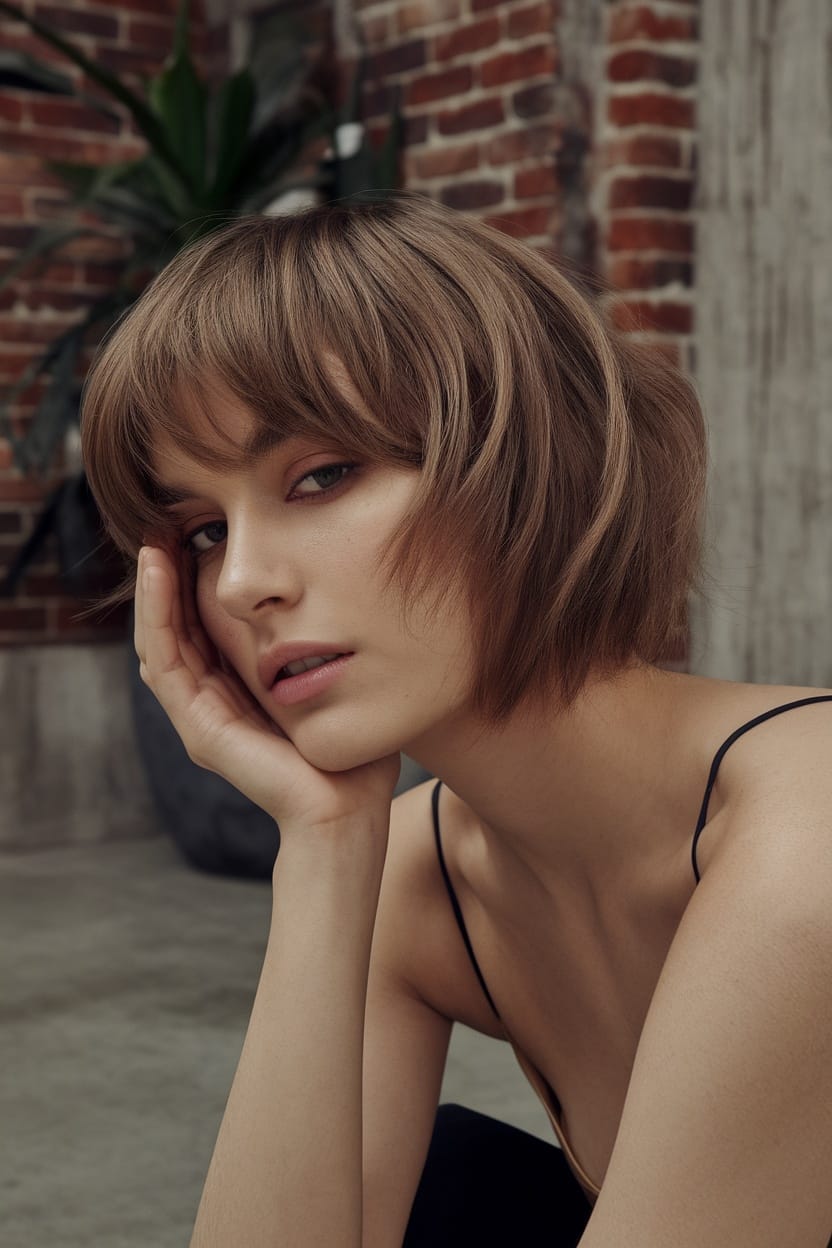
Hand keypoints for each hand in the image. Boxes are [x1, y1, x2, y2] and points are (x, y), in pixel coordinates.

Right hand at [134, 546, 399, 838]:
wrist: (349, 810)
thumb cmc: (352, 752)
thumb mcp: (331, 680)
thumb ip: (319, 644)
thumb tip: (338, 592)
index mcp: (237, 691)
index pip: (202, 626)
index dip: (193, 580)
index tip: (200, 531)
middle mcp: (211, 701)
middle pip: (175, 627)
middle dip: (168, 577)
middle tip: (166, 524)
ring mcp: (199, 716)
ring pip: (160, 639)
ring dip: (153, 589)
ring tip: (155, 541)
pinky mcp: (198, 728)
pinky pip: (166, 661)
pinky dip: (158, 615)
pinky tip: (161, 574)